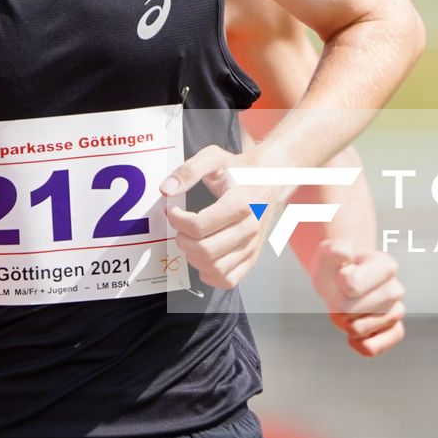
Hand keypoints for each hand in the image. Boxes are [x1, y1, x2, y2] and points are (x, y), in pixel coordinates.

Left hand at [159, 145, 269, 289]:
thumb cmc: (240, 170)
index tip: (173, 211)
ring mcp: (253, 245)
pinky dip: (210, 275)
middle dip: (183, 241)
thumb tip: (166, 190)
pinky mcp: (252, 256)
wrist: (271, 179)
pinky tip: (203, 258)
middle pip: (206, 250)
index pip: (199, 226)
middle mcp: (250, 228)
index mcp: (241, 203)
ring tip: (191, 241)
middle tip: (180, 228)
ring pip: (216, 269)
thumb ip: (189, 170)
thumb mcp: (214, 157)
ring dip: (194, 259)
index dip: (177, 221)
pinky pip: (229, 280)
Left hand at [310, 240, 405, 356]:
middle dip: (336, 306)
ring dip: (344, 323)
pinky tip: (353, 338)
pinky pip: (377, 347)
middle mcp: (396, 290)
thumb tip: (346, 254)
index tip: (342, 274)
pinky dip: (361, 345)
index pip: (351, 285)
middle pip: (350, 310)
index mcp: (385, 265)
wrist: (342, 278)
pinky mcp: (393, 331)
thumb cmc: (336, 265)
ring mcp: (396, 312)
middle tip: (340, 295)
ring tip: (347, 309)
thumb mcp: (328, 252)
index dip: (338, 282)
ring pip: (359, 329)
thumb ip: (334, 250)